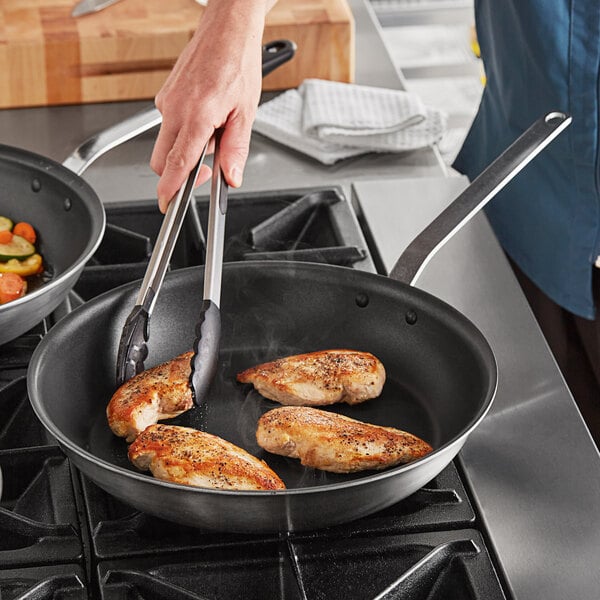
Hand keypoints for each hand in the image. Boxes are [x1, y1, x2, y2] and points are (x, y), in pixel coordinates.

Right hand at [150, 0, 273, 212]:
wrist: (226, 29)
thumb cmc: (238, 63)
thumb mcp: (246, 113)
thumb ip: (236, 149)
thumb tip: (231, 176)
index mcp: (197, 116)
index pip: (178, 163)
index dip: (170, 188)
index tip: (167, 204)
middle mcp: (175, 109)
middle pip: (162, 159)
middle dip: (180, 172)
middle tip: (208, 168)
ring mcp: (166, 101)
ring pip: (167, 143)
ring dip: (188, 148)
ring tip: (216, 128)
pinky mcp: (165, 95)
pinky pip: (170, 125)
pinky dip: (186, 130)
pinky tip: (207, 115)